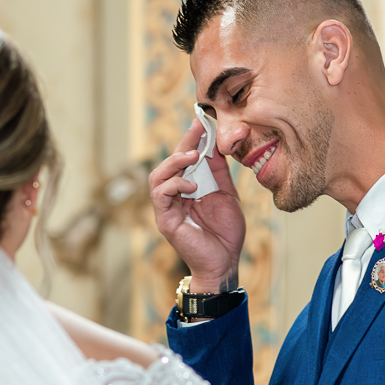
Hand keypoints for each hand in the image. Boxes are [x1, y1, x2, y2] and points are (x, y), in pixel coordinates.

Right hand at [148, 117, 245, 292]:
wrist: (224, 263)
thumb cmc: (225, 233)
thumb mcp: (227, 194)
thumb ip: (218, 172)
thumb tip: (216, 144)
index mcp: (188, 188)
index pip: (184, 159)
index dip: (191, 139)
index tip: (203, 121)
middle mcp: (174, 196)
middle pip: (168, 163)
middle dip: (182, 144)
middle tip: (198, 131)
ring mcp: (167, 208)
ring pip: (157, 176)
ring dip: (174, 163)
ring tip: (192, 157)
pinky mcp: (165, 220)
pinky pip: (160, 196)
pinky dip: (174, 185)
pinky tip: (192, 186)